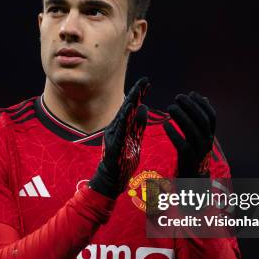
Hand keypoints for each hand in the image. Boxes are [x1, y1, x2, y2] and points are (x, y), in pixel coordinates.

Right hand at [89, 77, 149, 198]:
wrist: (111, 178)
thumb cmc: (122, 159)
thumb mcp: (134, 138)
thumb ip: (139, 124)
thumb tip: (144, 107)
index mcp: (122, 125)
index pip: (132, 106)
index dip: (139, 93)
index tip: (147, 82)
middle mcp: (116, 127)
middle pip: (127, 107)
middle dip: (136, 93)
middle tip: (145, 80)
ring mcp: (114, 135)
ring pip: (123, 116)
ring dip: (131, 102)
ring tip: (138, 90)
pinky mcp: (114, 144)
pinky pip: (120, 129)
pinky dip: (125, 118)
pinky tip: (130, 108)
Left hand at [163, 92, 215, 176]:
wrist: (193, 180)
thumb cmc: (193, 153)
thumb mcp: (198, 135)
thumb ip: (199, 118)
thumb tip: (204, 98)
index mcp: (210, 135)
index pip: (211, 116)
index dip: (202, 104)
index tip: (191, 93)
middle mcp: (207, 142)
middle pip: (202, 121)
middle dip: (190, 106)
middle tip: (178, 96)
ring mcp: (199, 152)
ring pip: (193, 132)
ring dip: (182, 117)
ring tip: (170, 107)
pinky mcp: (189, 160)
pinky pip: (183, 145)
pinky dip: (174, 134)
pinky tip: (165, 125)